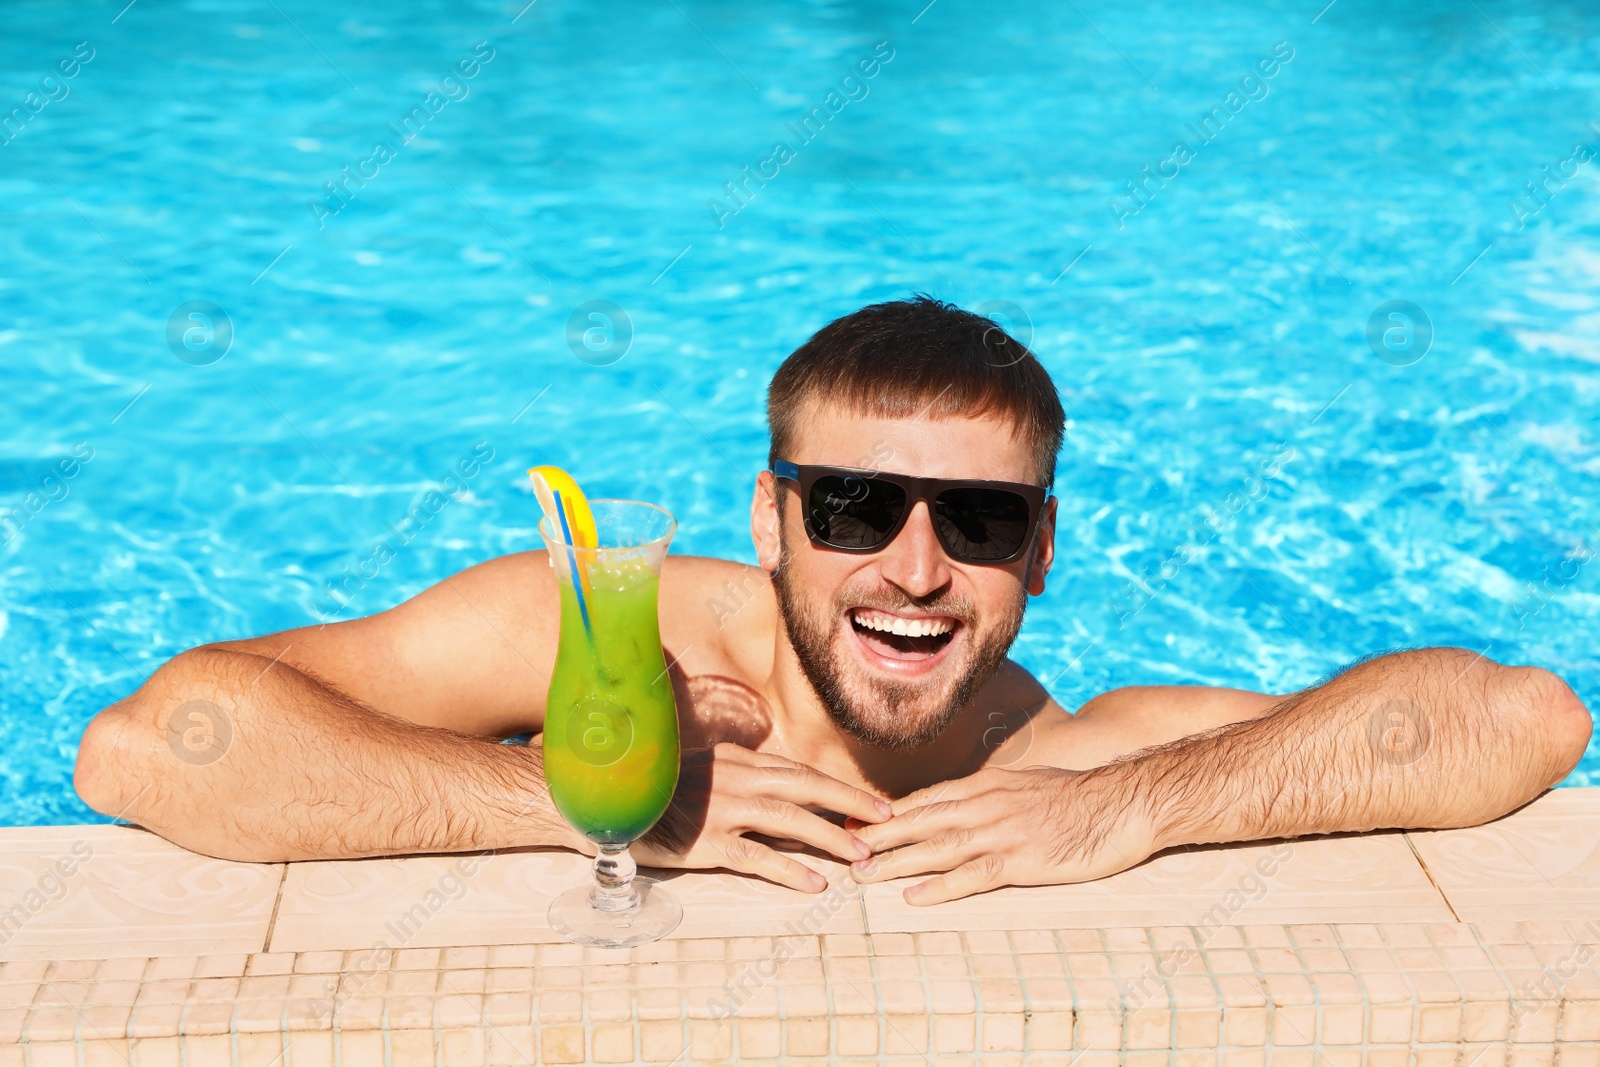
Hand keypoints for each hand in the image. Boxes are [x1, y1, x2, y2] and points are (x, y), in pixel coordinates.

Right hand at [633, 742, 891, 892]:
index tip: (870, 801)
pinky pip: (756, 856)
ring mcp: (722, 809)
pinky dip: (789, 869)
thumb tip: (787, 795)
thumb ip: (743, 779)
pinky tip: (813, 883)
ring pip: (790, 819)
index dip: (837, 787)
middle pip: (806, 785)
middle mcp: (736, 778)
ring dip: (830, 835)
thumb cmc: (659, 791)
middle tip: (887, 817)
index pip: (799, 771)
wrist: (607, 801)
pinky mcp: (707, 842)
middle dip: (850, 801)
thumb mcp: (706, 773)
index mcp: (738, 760)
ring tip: (862, 854)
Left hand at [850, 764, 1158, 903]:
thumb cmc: (1078, 796)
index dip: (886, 813)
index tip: (854, 822)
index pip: (924, 799)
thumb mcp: (1025, 784)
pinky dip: (940, 887)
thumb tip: (962, 805)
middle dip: (877, 836)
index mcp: (985, 785)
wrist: (1121, 801)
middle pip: (918, 821)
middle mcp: (985, 804)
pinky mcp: (1021, 860)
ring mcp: (1001, 832)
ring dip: (895, 862)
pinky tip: (914, 897)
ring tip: (862, 876)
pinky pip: (972, 875)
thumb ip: (991, 794)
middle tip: (840, 850)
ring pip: (936, 847)